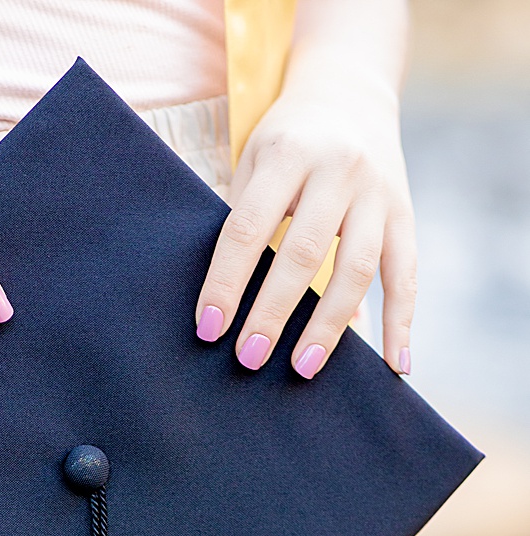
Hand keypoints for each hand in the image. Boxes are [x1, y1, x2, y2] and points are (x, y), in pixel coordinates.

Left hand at [195, 60, 414, 376]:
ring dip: (329, 324)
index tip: (207, 329)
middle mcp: (339, 170)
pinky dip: (402, 320)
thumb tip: (222, 301)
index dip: (226, 282)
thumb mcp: (253, 161)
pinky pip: (406, 272)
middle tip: (247, 358)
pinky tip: (394, 363)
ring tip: (301, 368)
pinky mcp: (405, 212)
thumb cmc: (283, 141)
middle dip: (273, 311)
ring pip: (358, 267)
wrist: (348, 91)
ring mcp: (378, 192)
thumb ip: (242, 219)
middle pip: (305, 252)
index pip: (249, 228)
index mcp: (288, 154)